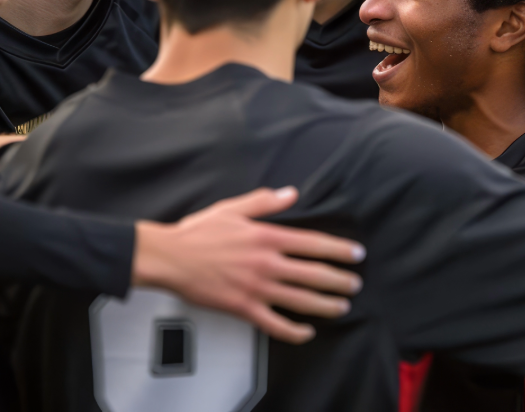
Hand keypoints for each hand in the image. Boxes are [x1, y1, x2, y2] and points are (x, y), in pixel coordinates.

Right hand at [132, 186, 364, 343]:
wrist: (169, 258)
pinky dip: (294, 331)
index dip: (339, 250)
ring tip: (341, 306)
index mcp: (267, 237)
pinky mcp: (243, 308)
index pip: (314, 244)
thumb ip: (265, 202)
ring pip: (301, 300)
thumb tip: (291, 193)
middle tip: (355, 284)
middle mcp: (267, 264)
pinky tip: (306, 332)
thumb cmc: (198, 233)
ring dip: (326, 305)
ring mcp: (257, 288)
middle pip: (314, 274)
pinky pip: (275, 324)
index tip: (355, 255)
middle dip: (340, 280)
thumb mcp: (233, 208)